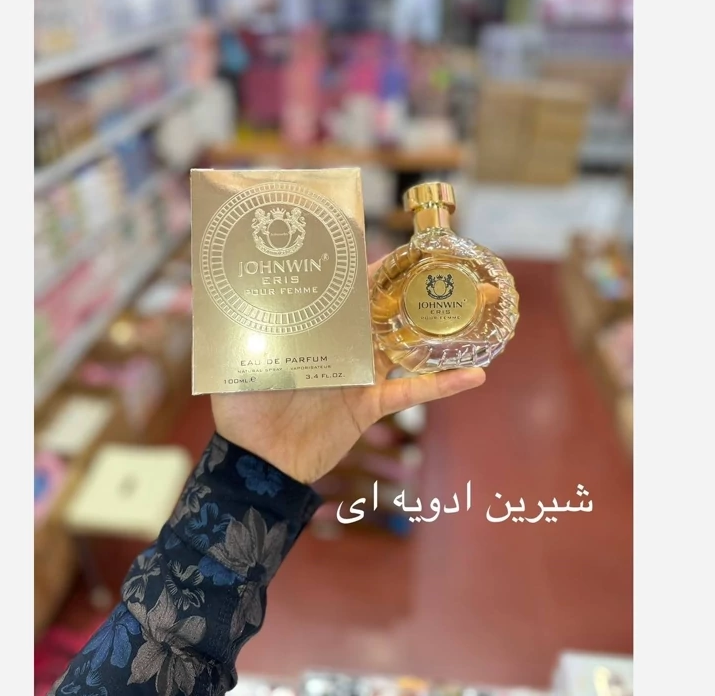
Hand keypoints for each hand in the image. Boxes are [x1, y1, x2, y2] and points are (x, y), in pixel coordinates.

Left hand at [211, 258, 485, 483]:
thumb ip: (245, 331)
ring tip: (473, 306)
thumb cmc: (244, 413)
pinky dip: (442, 385)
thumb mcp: (240, 363)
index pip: (346, 294)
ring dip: (439, 329)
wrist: (259, 465)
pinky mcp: (371, 405)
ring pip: (406, 345)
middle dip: (415, 291)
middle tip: (448, 269)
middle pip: (384, 312)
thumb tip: (239, 291)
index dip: (372, 271)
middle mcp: (342, 348)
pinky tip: (475, 375)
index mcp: (314, 332)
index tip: (399, 250)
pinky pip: (411, 392)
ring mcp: (360, 375)